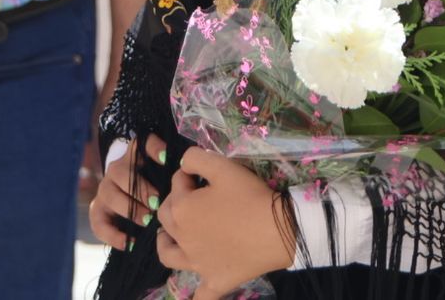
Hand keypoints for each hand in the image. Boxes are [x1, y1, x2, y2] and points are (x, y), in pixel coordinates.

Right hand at [88, 133, 168, 251]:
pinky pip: (98, 223)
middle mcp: (117, 169)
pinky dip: (112, 235)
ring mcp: (105, 189)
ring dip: (130, 209)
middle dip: (141, 189)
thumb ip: (174, 171)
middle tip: (158, 203)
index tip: (167, 158)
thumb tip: (190, 171)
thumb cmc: (156, 184)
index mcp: (136, 156)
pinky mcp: (98, 210)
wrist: (132, 197)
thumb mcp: (165, 174)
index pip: (142, 144)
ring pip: (110, 195)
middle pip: (121, 172)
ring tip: (148, 221)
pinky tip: (129, 243)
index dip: (154, 148)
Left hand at [157, 146, 293, 297]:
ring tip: (170, 237)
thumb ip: (196, 158)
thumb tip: (184, 164)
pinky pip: (201, 296)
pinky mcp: (215, 281)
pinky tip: (194, 296)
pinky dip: (196, 297)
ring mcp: (196, 263)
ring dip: (166, 244)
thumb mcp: (223, 166)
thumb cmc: (250, 196)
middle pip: (168, 216)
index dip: (188, 175)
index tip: (201, 173)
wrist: (278, 229)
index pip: (177, 184)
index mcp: (181, 209)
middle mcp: (182, 238)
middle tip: (194, 196)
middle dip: (176, 202)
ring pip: (169, 256)